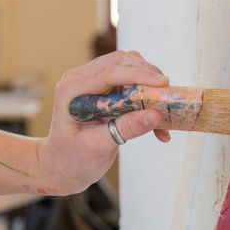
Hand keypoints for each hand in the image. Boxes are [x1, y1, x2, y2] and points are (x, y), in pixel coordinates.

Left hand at [38, 50, 169, 194]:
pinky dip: (146, 97)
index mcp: (71, 90)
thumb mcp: (97, 147)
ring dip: (148, 84)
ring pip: (127, 68)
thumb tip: (155, 114)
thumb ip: (125, 129)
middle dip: (147, 73)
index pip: (107, 72)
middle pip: (119, 62)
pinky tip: (157, 125)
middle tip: (167, 93)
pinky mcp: (104, 91)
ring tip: (163, 109)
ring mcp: (91, 83)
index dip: (137, 74)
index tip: (162, 83)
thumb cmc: (72, 159)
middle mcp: (80, 80)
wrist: (61, 167)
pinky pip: (129, 84)